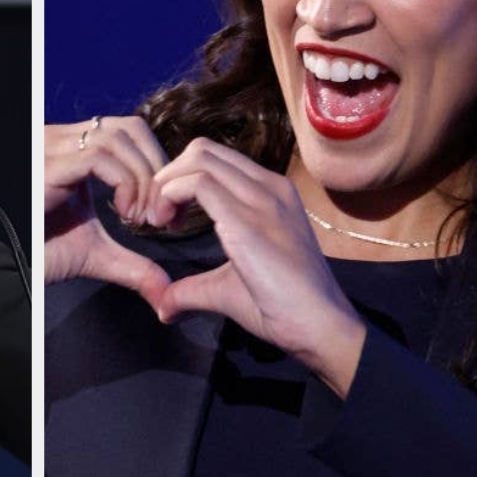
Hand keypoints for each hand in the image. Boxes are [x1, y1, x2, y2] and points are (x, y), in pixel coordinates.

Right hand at [44, 116, 173, 309]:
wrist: (8, 267)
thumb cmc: (41, 253)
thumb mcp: (98, 255)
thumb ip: (134, 265)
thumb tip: (166, 293)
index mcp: (73, 152)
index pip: (129, 132)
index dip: (157, 165)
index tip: (167, 211)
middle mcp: (61, 141)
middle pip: (129, 128)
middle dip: (157, 169)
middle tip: (162, 214)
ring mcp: (51, 150)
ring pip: (117, 138)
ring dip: (143, 179)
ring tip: (141, 217)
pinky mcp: (47, 168)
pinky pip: (97, 158)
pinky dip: (124, 183)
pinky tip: (124, 213)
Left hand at [152, 138, 365, 396]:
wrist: (320, 327)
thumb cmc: (281, 308)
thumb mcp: (228, 286)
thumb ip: (194, 289)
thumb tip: (165, 308)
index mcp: (271, 193)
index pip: (215, 159)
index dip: (180, 178)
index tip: (168, 214)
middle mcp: (269, 186)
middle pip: (203, 149)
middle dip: (168, 174)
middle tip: (156, 213)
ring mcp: (261, 199)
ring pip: (198, 158)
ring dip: (165, 184)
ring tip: (157, 219)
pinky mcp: (247, 220)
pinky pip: (197, 184)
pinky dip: (169, 196)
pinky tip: (165, 225)